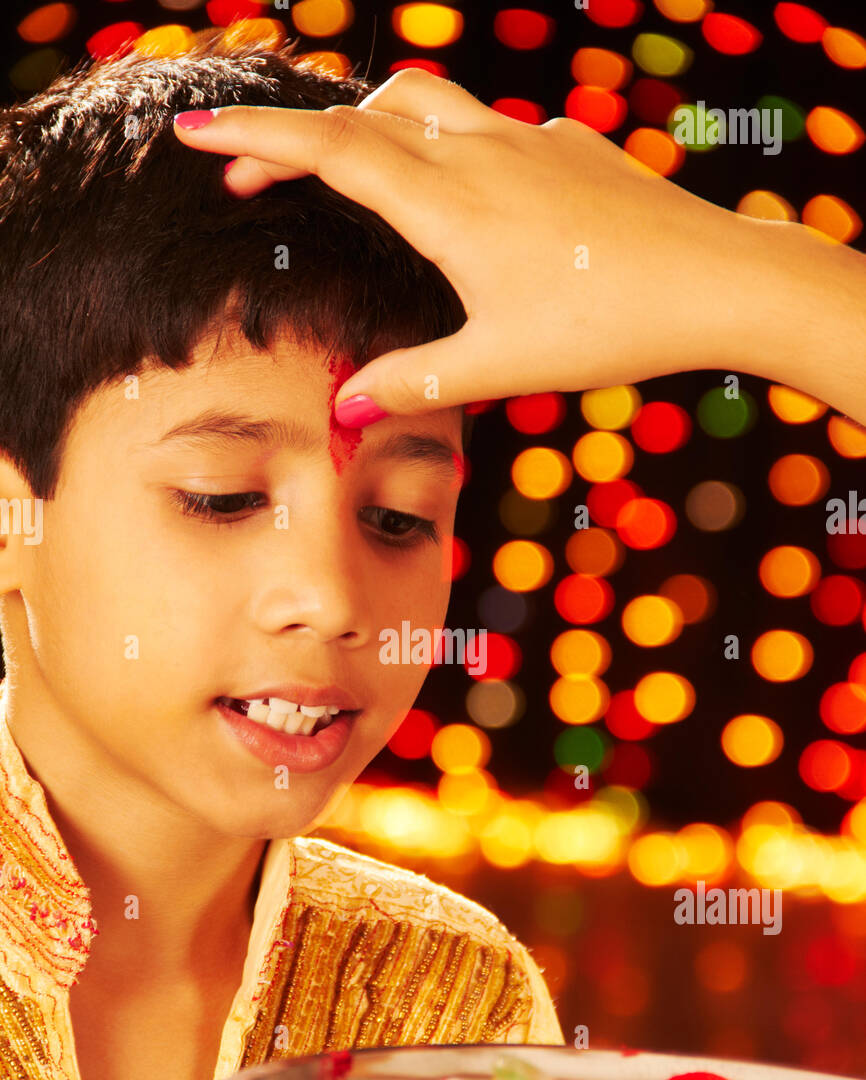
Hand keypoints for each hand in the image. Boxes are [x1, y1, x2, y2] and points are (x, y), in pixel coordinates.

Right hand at [172, 69, 744, 418]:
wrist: (715, 281)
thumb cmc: (607, 326)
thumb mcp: (498, 366)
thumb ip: (414, 382)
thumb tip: (344, 410)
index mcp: (449, 204)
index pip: (331, 149)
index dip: (257, 136)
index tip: (195, 133)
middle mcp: (480, 153)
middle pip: (363, 114)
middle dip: (294, 138)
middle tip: (249, 176)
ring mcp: (528, 140)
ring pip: (424, 100)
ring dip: (367, 121)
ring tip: (342, 166)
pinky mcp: (568, 146)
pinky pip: (486, 124)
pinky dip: (443, 138)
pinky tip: (461, 191)